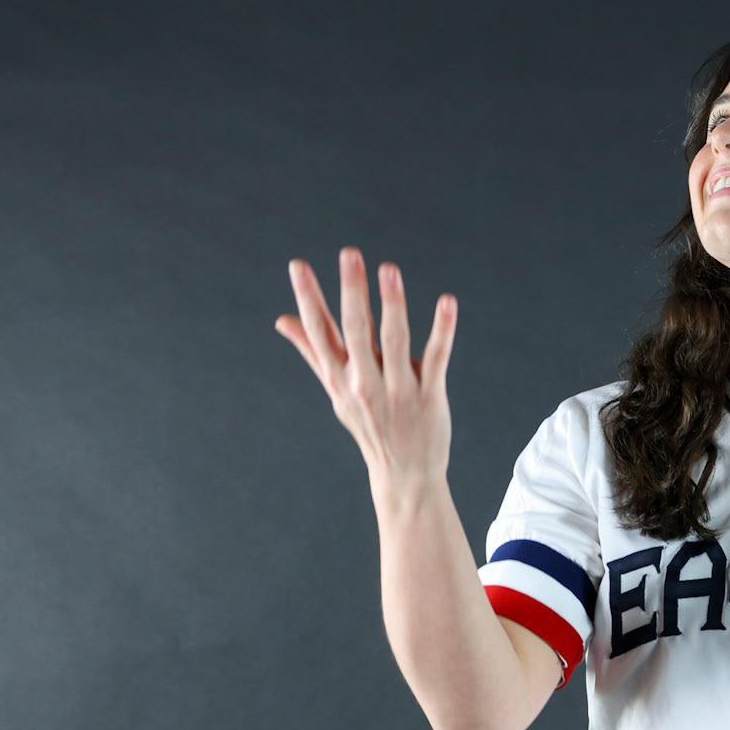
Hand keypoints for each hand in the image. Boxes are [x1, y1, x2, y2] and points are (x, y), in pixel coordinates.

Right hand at [275, 248, 456, 514]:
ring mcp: (397, 391)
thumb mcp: (336, 391)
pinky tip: (447, 302)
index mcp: (340, 378)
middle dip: (352, 291)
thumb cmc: (369, 425)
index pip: (320, 332)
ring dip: (392, 303)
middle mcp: (364, 383)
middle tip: (349, 254)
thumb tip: (282, 319)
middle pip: (356, 330)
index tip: (298, 266)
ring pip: (395, 340)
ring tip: (388, 269)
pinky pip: (436, 358)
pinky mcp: (429, 397)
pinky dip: (442, 330)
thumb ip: (313, 351)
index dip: (308, 299)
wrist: (404, 476)